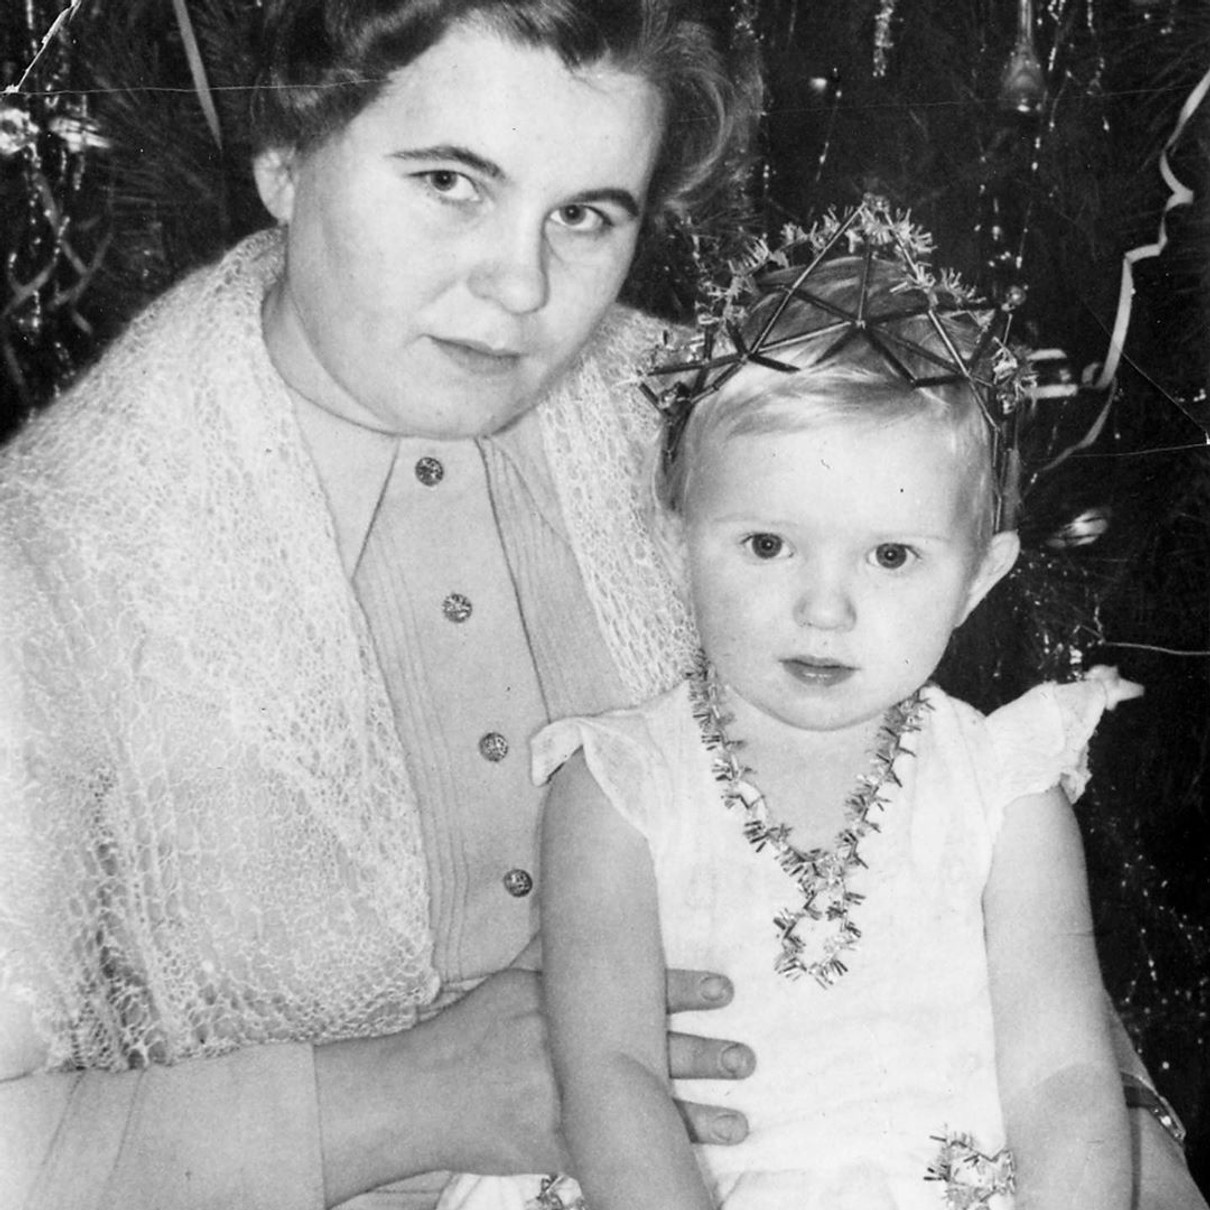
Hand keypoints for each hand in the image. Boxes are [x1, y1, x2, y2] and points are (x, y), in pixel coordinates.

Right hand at [315, 965, 751, 1202]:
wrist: (419, 1096)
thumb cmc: (464, 1034)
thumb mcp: (506, 982)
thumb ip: (548, 953)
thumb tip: (575, 908)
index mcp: (561, 1005)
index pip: (634, 993)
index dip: (682, 990)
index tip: (725, 991)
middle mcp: (568, 1052)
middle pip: (648, 1053)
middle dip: (704, 1056)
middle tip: (748, 1057)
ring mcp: (565, 1103)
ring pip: (641, 1110)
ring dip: (694, 1116)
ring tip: (740, 1122)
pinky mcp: (557, 1147)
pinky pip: (610, 1156)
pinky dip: (645, 1162)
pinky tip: (678, 1170)